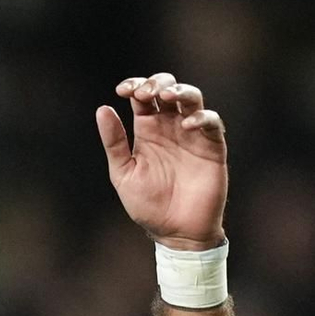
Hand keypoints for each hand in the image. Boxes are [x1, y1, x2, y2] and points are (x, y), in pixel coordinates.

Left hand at [96, 74, 226, 247]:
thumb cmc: (148, 206)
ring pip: (192, 98)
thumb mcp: (123, 174)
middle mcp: (171, 127)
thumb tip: (102, 109)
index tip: (123, 90)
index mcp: (148, 131)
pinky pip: (212, 122)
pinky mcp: (212, 146)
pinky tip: (187, 126)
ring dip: (181, 91)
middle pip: (168, 89)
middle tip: (145, 93)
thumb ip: (114, 143)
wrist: (176, 232)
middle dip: (157, 83)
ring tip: (167, 96)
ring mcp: (192, 134)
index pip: (143, 97)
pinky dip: (201, 118)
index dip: (135, 86)